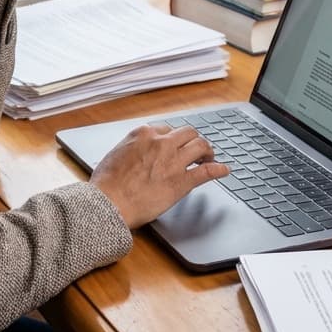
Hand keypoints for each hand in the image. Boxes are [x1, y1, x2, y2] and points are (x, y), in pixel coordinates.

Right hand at [89, 124, 228, 228]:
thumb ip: (132, 148)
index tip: (175, 144)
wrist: (109, 203)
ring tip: (210, 157)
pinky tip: (224, 170)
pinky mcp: (181, 182)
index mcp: (144, 134)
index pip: (166, 129)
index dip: (173, 138)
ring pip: (200, 146)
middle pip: (187, 132)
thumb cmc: (107, 183)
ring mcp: (173, 161)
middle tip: (196, 149)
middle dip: (193, 139)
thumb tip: (136, 152)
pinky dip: (218, 169)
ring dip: (208, 150)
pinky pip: (206, 171)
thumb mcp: (116, 153)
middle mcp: (161, 143)